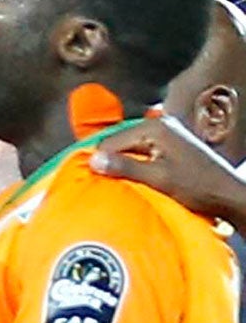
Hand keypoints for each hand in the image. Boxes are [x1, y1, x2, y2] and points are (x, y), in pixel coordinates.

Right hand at [89, 112, 245, 220]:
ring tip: (120, 183)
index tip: (90, 179)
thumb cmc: (198, 187)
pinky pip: (144, 152)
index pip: (111, 141)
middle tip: (104, 183)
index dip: (100, 161)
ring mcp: (168, 134)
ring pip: (132, 148)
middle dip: (112, 162)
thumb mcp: (158, 178)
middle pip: (121, 142)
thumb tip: (92, 160)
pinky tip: (136, 179)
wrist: (232, 197)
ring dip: (125, 165)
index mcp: (154, 128)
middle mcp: (160, 125)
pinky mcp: (174, 145)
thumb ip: (125, 167)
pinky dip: (138, 165)